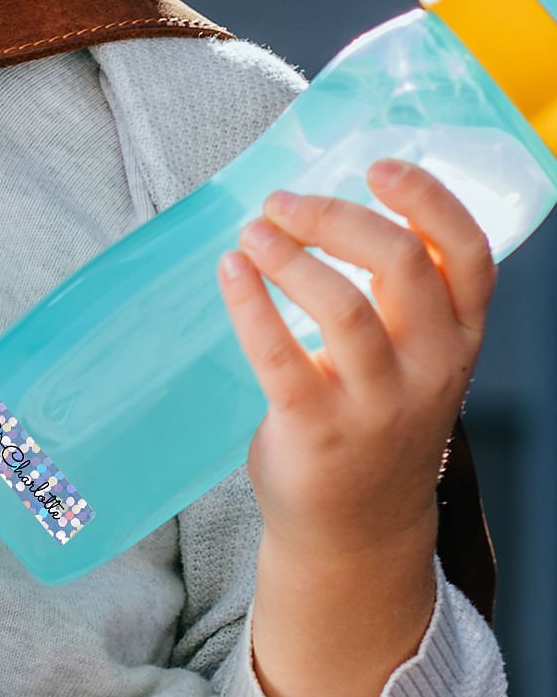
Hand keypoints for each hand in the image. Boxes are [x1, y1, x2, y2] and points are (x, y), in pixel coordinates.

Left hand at [216, 159, 495, 696]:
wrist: (355, 530)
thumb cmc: (375, 428)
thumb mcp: (414, 365)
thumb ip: (397, 305)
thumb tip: (321, 218)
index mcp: (459, 341)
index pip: (466, 256)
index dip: (428, 202)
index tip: (379, 166)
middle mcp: (430, 369)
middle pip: (400, 266)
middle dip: (336, 218)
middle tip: (282, 202)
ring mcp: (376, 403)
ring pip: (345, 306)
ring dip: (291, 256)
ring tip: (252, 232)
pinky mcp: (318, 429)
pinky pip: (282, 354)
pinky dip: (252, 303)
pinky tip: (230, 272)